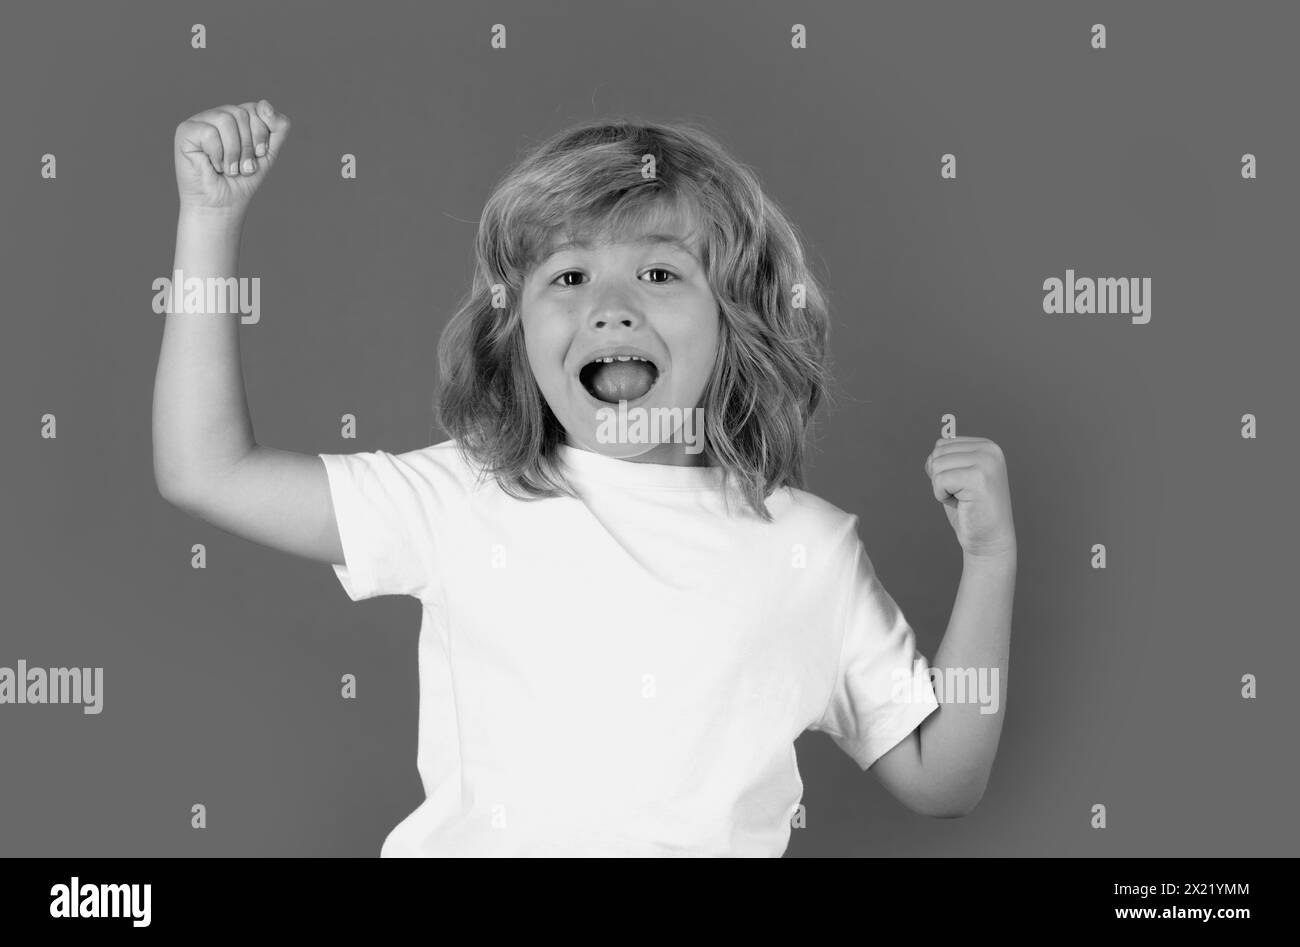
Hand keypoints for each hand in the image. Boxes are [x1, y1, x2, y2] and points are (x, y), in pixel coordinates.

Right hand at [173, 100, 290, 216]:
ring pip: (226, 120)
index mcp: (237, 118)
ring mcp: (200, 121)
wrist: (223, 205)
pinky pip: (209, 133)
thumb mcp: (268, 153)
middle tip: (243, 168)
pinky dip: (217, 154)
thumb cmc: (243, 181)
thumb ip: (277, 127)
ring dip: (234, 152)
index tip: (258, 156)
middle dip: (248, 146)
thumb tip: (264, 102)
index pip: (256, 108)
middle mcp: (218, 115)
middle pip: (242, 113)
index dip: (261, 134)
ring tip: (230, 169)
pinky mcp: (185, 131)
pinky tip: (214, 166)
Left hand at [924, 435, 1015, 559]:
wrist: (989, 540)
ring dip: (941, 488)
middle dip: (940, 477)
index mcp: (987, 446)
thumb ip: (947, 460)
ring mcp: (986, 462)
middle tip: (961, 495)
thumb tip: (933, 452)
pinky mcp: (979, 478)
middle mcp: (990, 450)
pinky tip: (961, 504)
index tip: (960, 485)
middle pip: (938, 453)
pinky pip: (940, 480)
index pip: (942, 444)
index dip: (941, 469)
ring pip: (937, 466)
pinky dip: (942, 496)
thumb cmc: (970, 510)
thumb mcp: (957, 477)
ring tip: (962, 499)